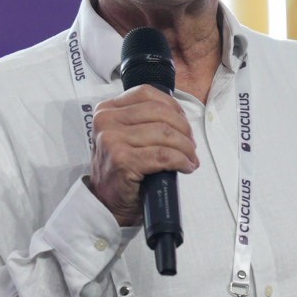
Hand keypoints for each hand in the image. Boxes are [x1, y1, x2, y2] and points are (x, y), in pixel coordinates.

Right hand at [87, 85, 199, 226]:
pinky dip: (181, 160)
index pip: (147, 93)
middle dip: (183, 129)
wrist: (105, 203)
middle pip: (160, 112)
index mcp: (106, 110)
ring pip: (165, 133)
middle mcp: (106, 121)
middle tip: (190, 145)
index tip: (184, 123)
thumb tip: (179, 116)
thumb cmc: (118, 170)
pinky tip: (185, 166)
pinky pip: (164, 155)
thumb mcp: (124, 136)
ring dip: (185, 148)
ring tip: (190, 158)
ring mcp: (112, 140)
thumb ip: (142, 120)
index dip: (173, 107)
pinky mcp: (123, 160)